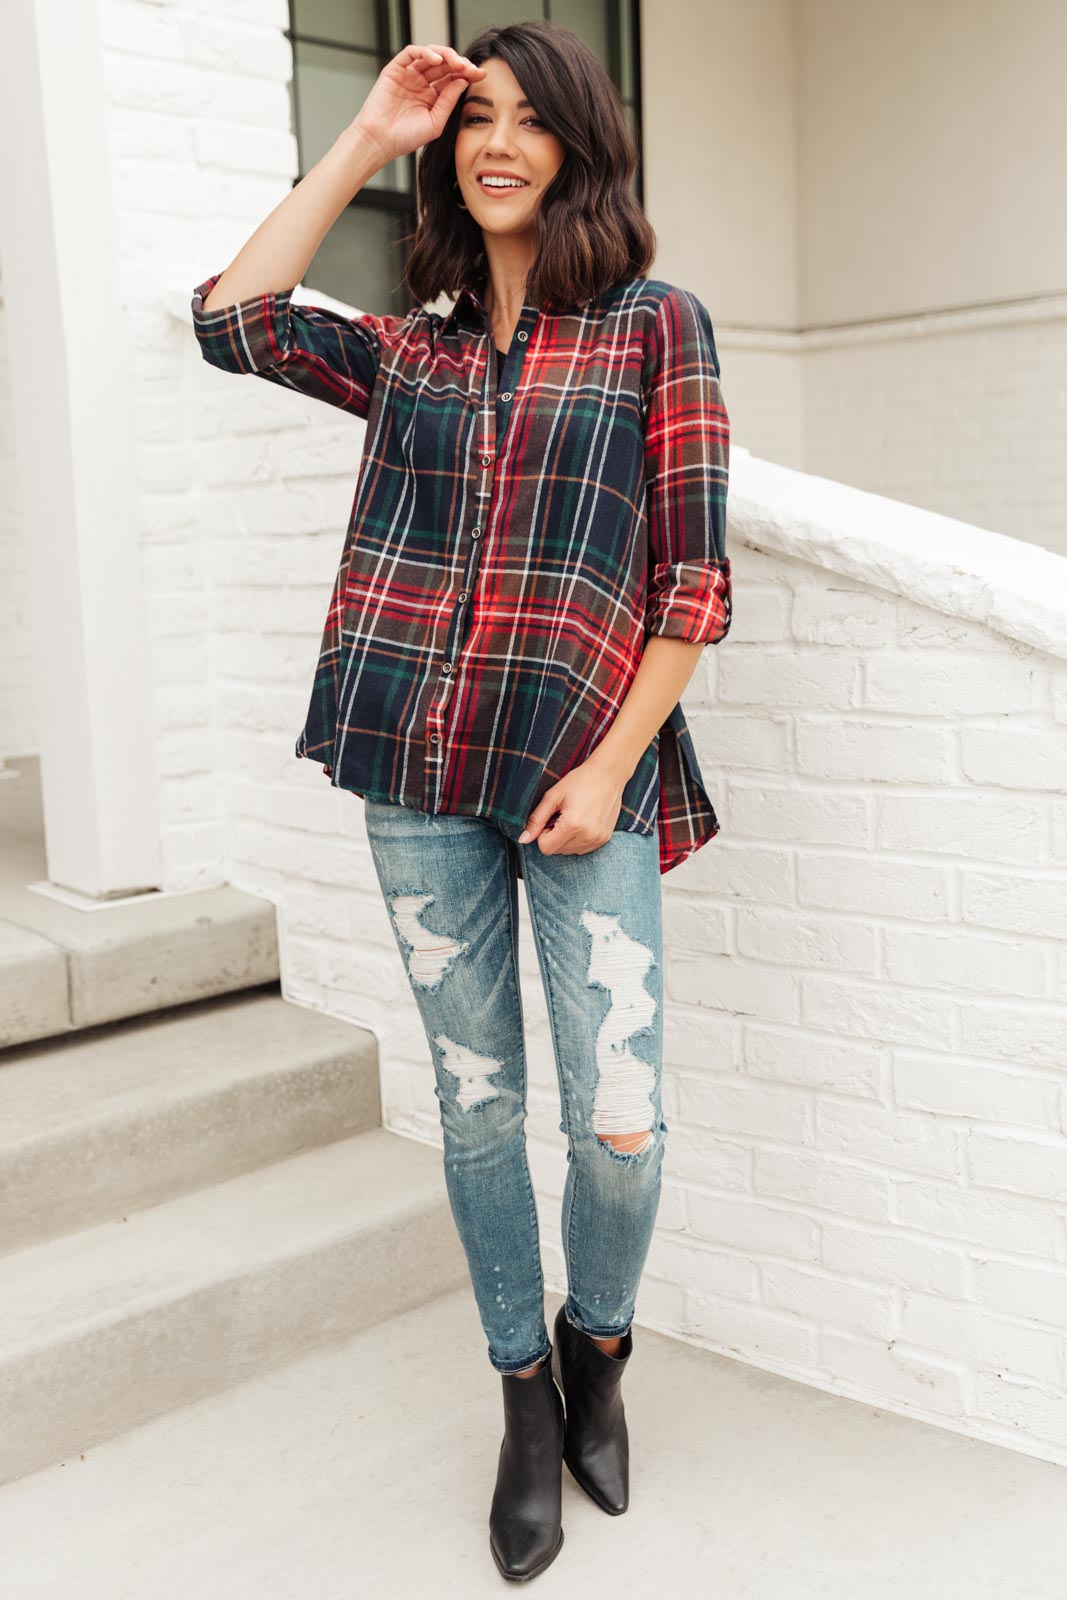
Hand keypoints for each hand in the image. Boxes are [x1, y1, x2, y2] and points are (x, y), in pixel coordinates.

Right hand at [352, 43, 485, 165]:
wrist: (379, 142)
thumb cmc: (404, 138)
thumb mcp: (435, 122)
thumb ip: (449, 100)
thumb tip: (464, 80)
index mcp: (432, 96)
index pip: (452, 78)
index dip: (467, 74)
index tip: (481, 74)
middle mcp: (421, 83)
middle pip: (444, 64)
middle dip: (460, 63)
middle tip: (471, 68)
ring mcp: (408, 75)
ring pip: (430, 55)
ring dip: (446, 55)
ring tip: (457, 63)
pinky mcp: (394, 70)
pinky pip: (411, 54)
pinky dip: (425, 52)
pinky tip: (437, 60)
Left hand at [517, 758, 626, 857]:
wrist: (609, 774)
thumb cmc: (580, 781)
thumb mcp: (553, 796)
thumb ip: (536, 819)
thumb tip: (523, 839)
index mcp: (572, 825)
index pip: (546, 848)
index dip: (543, 833)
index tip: (551, 817)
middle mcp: (587, 836)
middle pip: (557, 851)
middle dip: (554, 836)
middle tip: (562, 815)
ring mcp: (598, 839)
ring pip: (570, 851)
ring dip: (566, 838)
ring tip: (574, 816)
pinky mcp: (604, 839)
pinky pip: (583, 849)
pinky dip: (578, 839)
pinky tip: (583, 821)